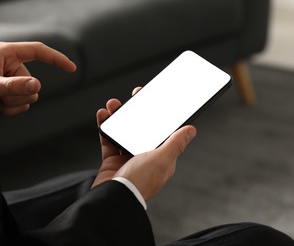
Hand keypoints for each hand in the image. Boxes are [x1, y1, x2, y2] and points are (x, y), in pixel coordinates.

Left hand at [0, 42, 75, 114]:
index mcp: (7, 52)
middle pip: (33, 81)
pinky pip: (24, 102)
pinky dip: (12, 108)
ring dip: (14, 102)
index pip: (38, 51)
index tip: (71, 68)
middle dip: (18, 94)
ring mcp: (14, 77)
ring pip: (30, 94)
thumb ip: (13, 86)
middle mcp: (12, 63)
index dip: (56, 59)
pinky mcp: (13, 89)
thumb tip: (37, 86)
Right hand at [92, 87, 196, 201]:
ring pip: (123, 131)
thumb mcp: (161, 159)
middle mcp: (144, 156)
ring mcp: (127, 158)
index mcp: (160, 157)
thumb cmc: (140, 182)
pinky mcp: (112, 160)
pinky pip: (108, 139)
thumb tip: (191, 130)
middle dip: (137, 112)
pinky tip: (103, 116)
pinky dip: (105, 127)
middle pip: (141, 128)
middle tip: (134, 97)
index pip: (161, 131)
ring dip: (118, 116)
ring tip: (114, 105)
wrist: (114, 198)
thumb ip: (175, 143)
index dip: (158, 115)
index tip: (154, 100)